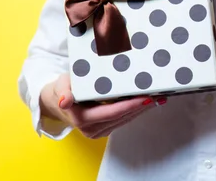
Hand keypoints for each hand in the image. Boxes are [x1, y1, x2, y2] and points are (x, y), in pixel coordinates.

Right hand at [40, 74, 166, 138]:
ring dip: (141, 109)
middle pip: (123, 117)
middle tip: (159, 94)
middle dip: (141, 106)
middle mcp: (91, 128)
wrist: (56, 102)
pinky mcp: (104, 129)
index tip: (145, 97)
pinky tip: (146, 102)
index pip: (112, 112)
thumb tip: (66, 100)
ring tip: (158, 97)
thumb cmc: (61, 89)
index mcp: (82, 118)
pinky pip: (122, 120)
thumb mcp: (61, 85)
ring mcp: (98, 131)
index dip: (130, 105)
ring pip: (125, 120)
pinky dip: (135, 111)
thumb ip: (64, 91)